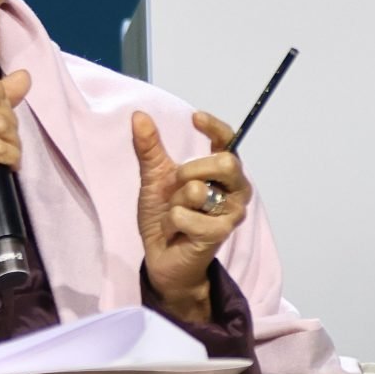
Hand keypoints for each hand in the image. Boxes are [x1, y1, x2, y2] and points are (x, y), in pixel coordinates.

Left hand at [133, 110, 245, 321]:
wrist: (161, 257)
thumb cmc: (166, 217)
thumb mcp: (154, 178)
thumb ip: (149, 148)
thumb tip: (139, 115)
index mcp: (223, 174)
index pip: (229, 142)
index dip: (216, 128)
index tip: (195, 118)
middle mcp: (235, 192)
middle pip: (225, 163)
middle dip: (191, 170)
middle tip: (177, 186)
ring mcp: (231, 214)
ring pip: (198, 190)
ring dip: (175, 202)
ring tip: (176, 215)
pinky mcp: (219, 234)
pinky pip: (185, 215)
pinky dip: (171, 222)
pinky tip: (176, 232)